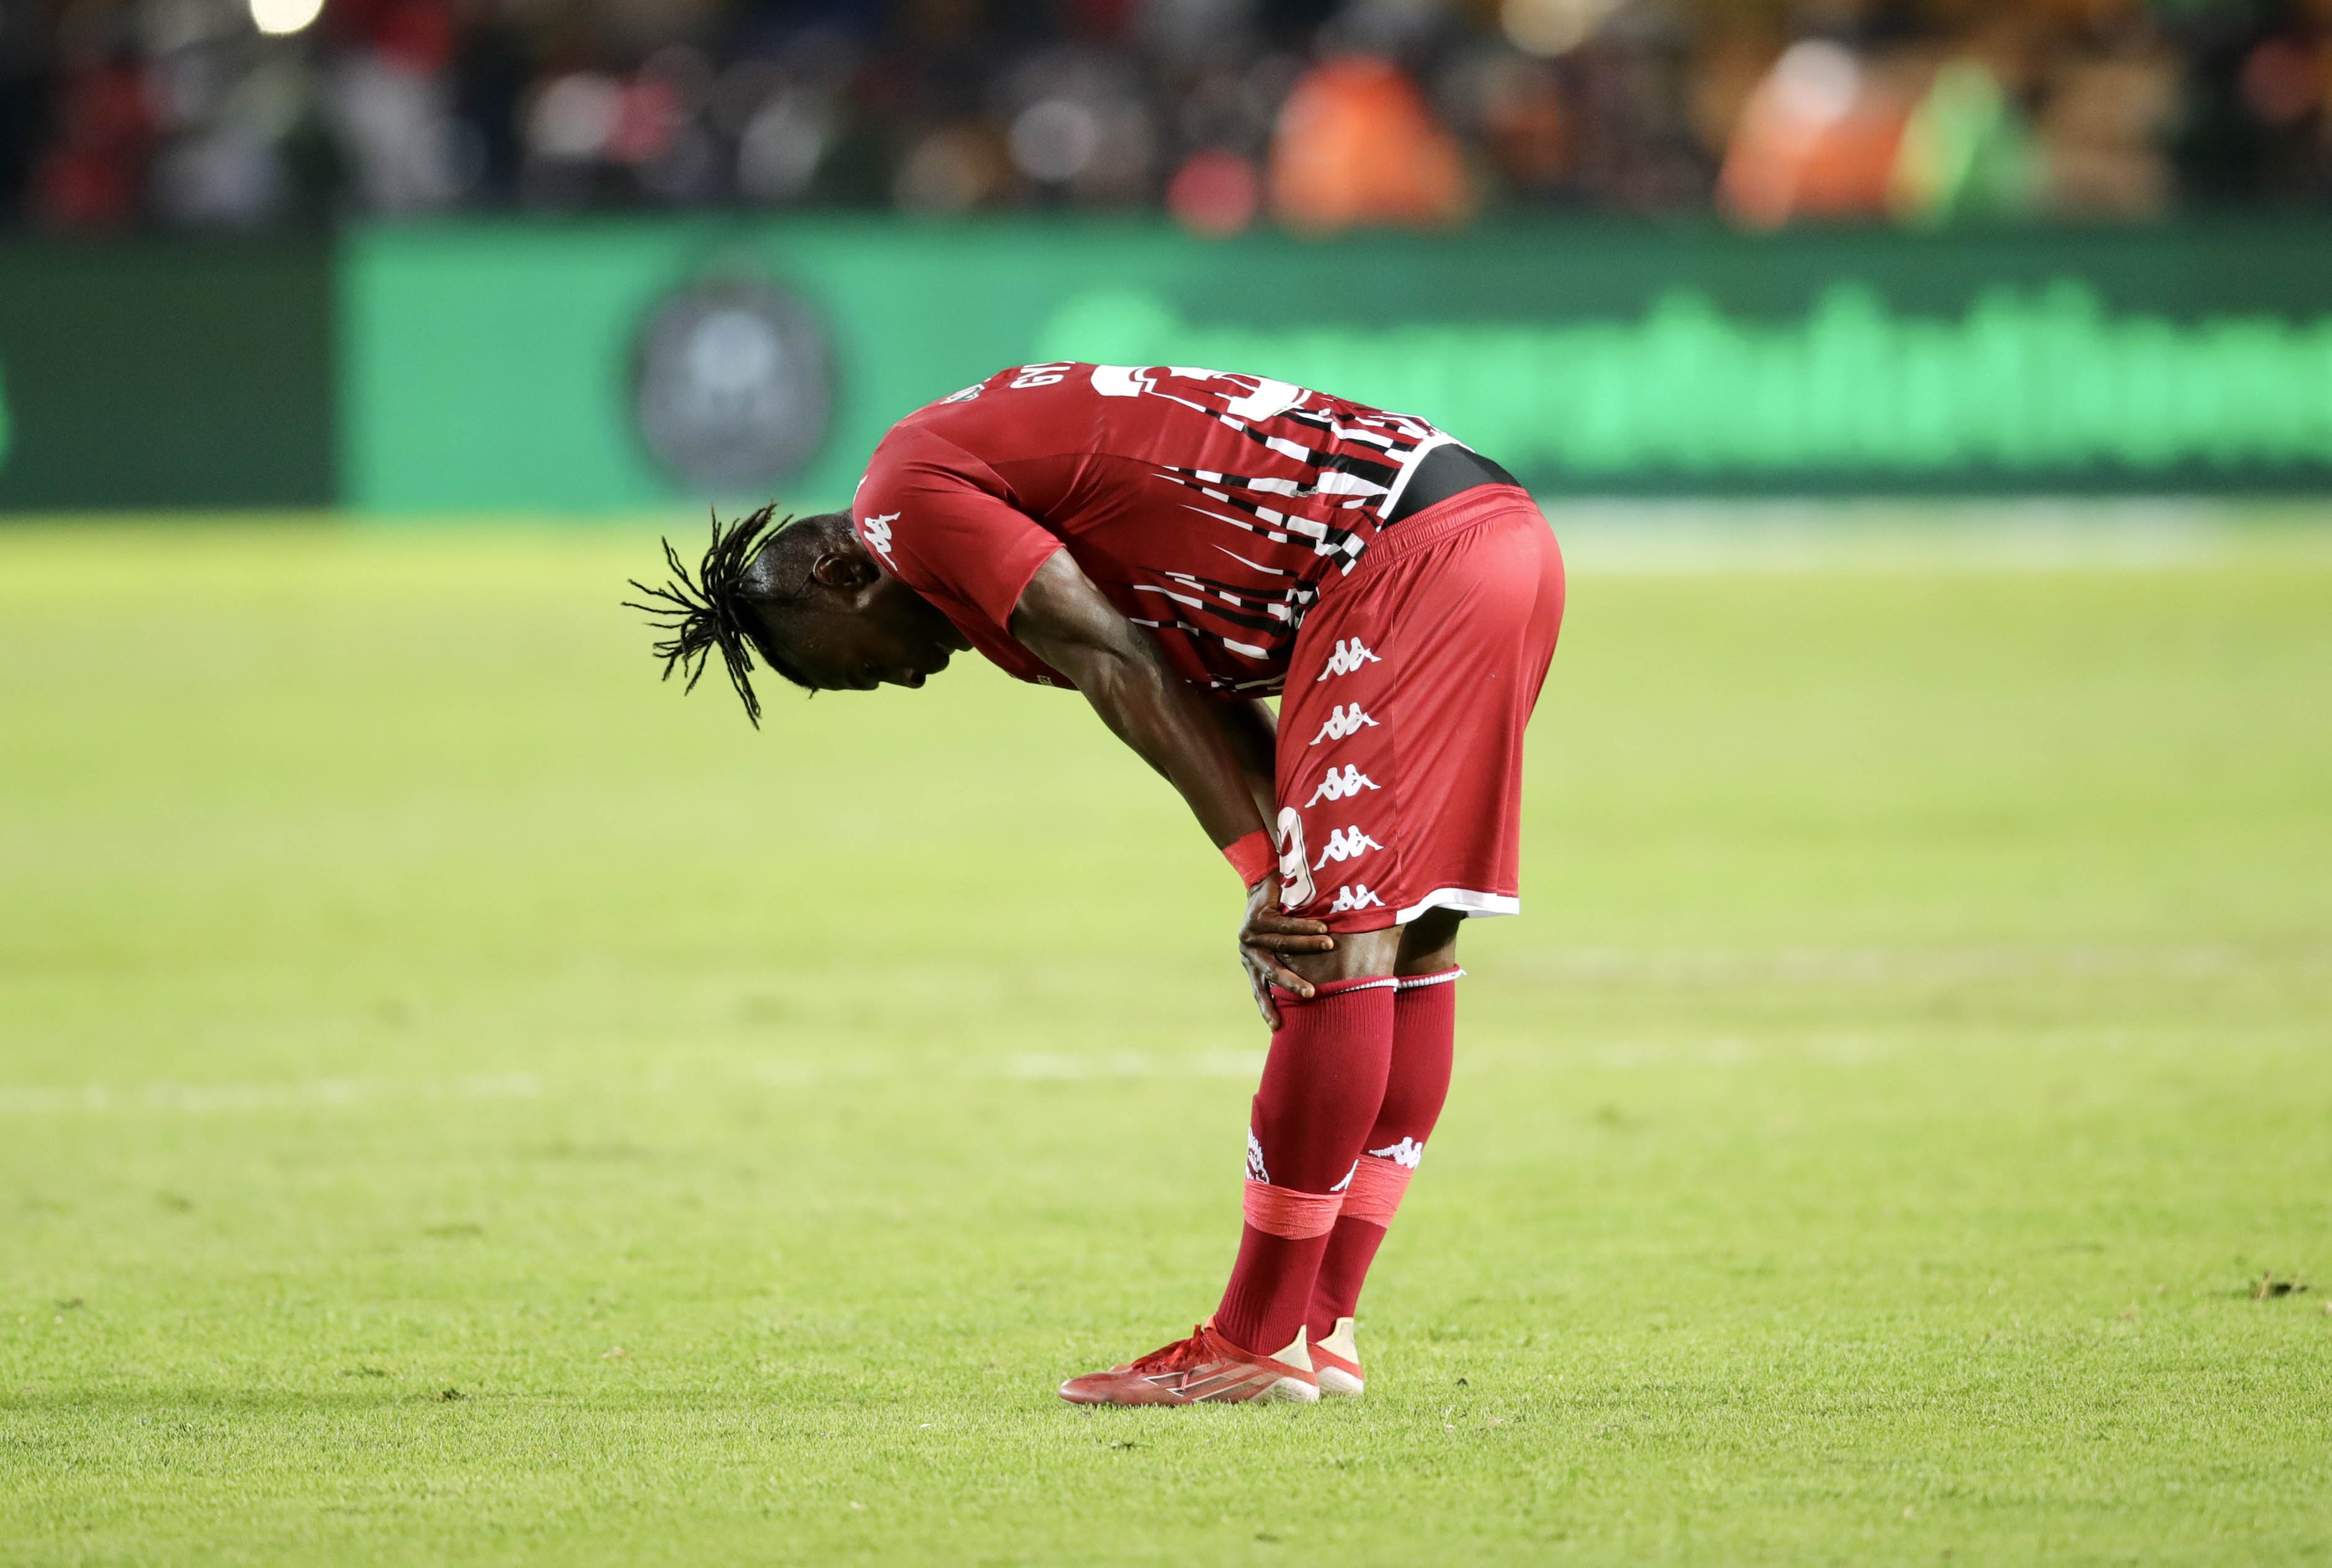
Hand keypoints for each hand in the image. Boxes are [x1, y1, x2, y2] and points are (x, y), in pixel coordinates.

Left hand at [1238, 873, 1333, 1029]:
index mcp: (1253, 962)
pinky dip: (1305, 927)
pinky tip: (1322, 928)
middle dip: (1292, 983)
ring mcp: (1250, 933)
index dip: (1267, 1007)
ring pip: (1282, 944)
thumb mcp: (1280, 944)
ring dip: (1308, 945)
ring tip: (1330, 946)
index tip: (1277, 1027)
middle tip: (1311, 994)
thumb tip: (1320, 988)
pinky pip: (1284, 924)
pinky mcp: (1257, 916)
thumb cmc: (1279, 919)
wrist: (1263, 883)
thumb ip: (1291, 961)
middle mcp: (1249, 950)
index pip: (1259, 988)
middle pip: (1271, 972)